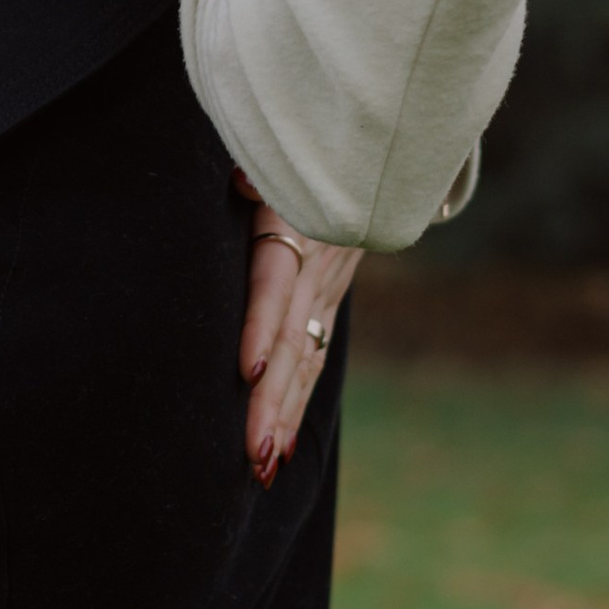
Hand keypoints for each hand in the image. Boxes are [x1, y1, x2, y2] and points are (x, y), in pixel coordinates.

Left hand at [238, 176, 358, 482]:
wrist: (368, 149)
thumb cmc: (303, 143)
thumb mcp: (282, 148)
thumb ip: (259, 166)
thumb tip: (241, 180)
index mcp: (298, 221)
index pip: (276, 280)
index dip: (264, 325)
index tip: (249, 370)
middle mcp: (319, 263)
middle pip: (292, 337)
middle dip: (273, 398)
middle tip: (253, 451)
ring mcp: (328, 287)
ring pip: (305, 359)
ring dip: (284, 415)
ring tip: (262, 464)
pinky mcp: (329, 303)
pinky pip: (313, 358)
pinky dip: (296, 404)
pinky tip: (279, 447)